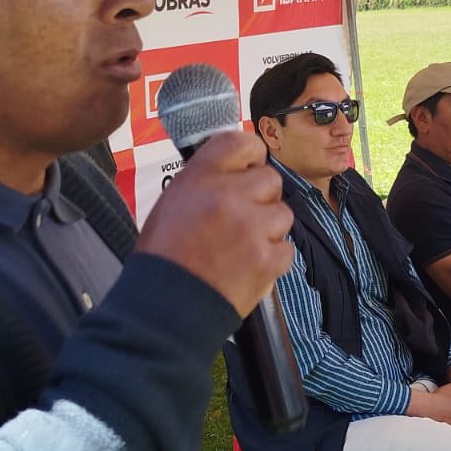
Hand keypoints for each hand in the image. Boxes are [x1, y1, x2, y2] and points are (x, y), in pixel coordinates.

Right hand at [135, 130, 294, 317]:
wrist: (165, 308)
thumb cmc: (164, 257)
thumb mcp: (172, 203)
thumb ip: (205, 181)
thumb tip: (237, 172)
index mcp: (200, 177)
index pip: (240, 142)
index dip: (251, 154)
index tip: (250, 165)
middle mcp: (229, 196)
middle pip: (270, 179)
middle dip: (261, 196)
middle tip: (243, 215)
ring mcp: (251, 228)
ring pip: (283, 214)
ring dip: (268, 227)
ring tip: (243, 245)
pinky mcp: (267, 260)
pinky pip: (286, 248)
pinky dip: (272, 257)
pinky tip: (250, 265)